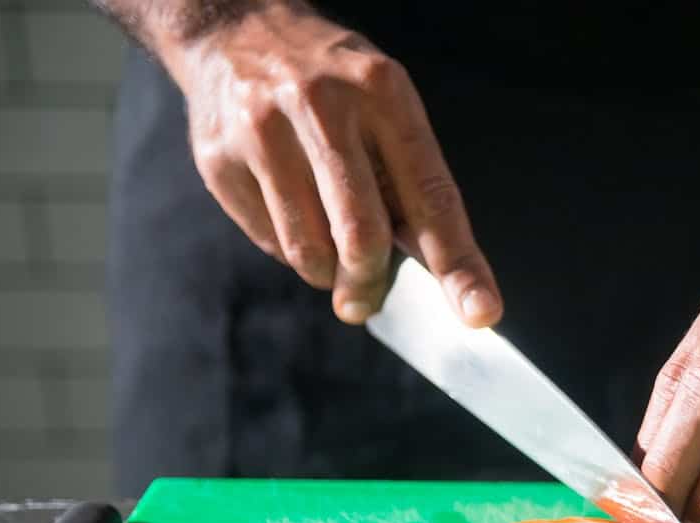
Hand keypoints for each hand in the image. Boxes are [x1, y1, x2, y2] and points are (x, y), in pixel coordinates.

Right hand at [159, 2, 499, 325]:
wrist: (235, 31)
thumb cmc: (334, 86)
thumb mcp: (386, 107)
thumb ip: (412, 183)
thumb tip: (444, 276)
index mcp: (383, 92)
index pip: (431, 197)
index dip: (458, 264)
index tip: (480, 313)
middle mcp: (322, 105)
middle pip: (362, 236)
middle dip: (369, 282)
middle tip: (365, 299)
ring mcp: (263, 130)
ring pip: (308, 251)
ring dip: (326, 272)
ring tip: (327, 247)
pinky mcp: (219, 158)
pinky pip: (268, 241)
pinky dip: (289, 248)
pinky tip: (290, 210)